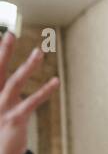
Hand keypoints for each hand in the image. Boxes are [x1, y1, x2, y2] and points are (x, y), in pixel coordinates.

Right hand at [0, 32, 59, 153]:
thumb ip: (3, 89)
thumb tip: (10, 79)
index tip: (1, 34)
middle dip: (3, 51)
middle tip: (10, 33)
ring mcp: (1, 108)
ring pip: (14, 83)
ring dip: (28, 67)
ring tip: (39, 52)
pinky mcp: (15, 120)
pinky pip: (32, 103)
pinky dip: (45, 91)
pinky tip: (56, 81)